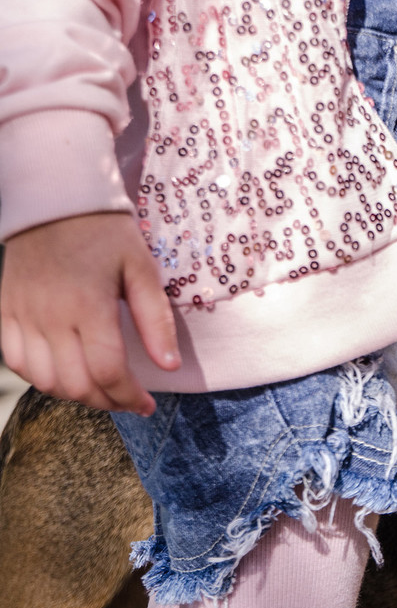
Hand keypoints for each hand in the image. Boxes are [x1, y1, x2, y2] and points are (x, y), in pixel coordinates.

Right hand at [1, 213, 179, 414]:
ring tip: (101, 390)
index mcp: (88, 306)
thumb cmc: (107, 234)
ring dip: (75, 394)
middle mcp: (49, 316)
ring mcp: (22, 315)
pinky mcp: (5, 311)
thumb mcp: (142, 270)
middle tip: (128, 401)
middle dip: (107, 402)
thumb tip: (170, 367)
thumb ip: (156, 320)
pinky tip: (65, 373)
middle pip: (75, 384)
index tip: (147, 406)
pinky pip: (15, 361)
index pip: (108, 372)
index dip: (130, 398)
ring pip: (43, 380)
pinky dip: (40, 377)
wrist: (55, 202)